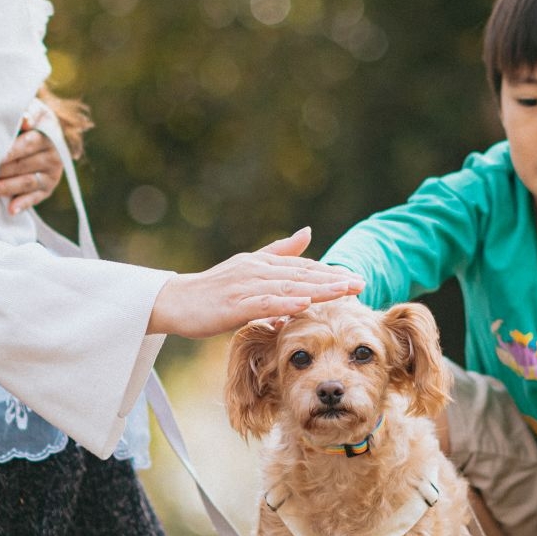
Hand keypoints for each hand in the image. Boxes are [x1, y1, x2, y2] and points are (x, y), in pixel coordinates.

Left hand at [0, 118, 61, 213]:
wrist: (46, 132)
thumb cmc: (29, 119)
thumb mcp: (32, 109)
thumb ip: (27, 111)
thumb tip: (25, 120)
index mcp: (48, 134)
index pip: (29, 143)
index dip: (11, 149)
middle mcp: (53, 154)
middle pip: (24, 164)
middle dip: (1, 171)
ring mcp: (52, 173)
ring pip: (26, 182)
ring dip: (5, 188)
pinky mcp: (48, 188)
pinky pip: (35, 198)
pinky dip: (23, 204)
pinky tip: (11, 210)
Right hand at [147, 228, 364, 338]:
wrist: (175, 302)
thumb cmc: (211, 290)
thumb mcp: (247, 267)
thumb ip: (278, 251)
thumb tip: (307, 231)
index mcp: (261, 263)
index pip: (302, 267)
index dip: (330, 272)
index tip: (355, 278)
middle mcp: (256, 270)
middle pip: (301, 274)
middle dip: (333, 279)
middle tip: (361, 283)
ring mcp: (245, 286)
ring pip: (288, 286)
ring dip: (318, 289)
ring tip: (343, 291)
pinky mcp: (234, 304)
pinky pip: (264, 302)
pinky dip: (285, 302)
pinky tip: (305, 303)